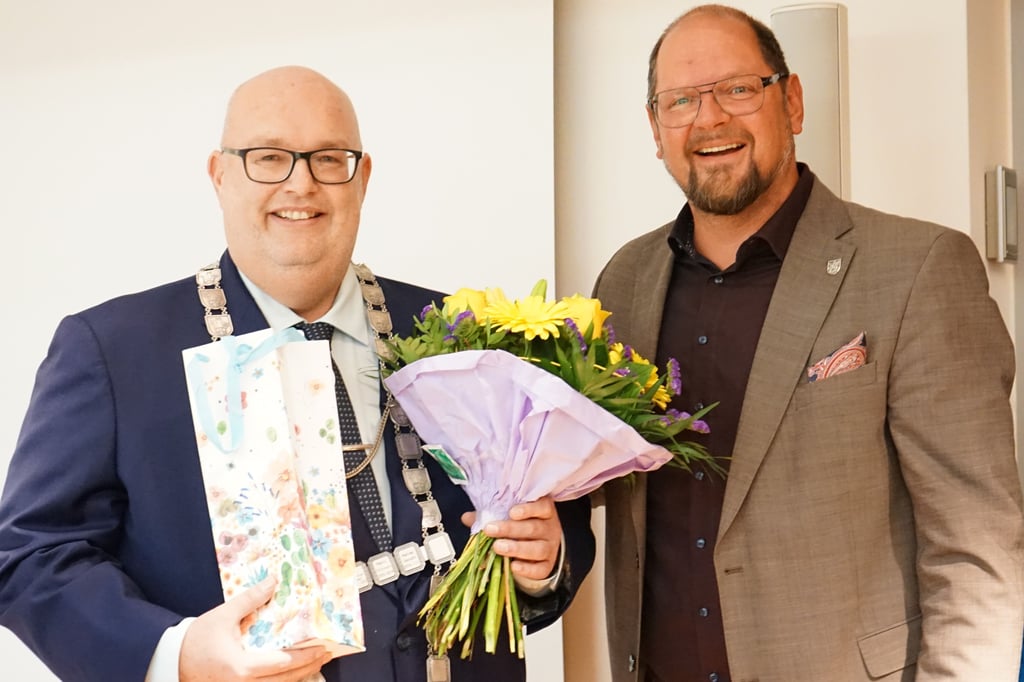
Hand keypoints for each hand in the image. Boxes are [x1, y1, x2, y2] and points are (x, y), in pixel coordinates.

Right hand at [179, 578, 332, 681]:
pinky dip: (283, 680)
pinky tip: (293, 671)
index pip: (284, 663)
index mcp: (242, 667)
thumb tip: (273, 581)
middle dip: (310, 666)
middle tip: (327, 652)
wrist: (171, 662)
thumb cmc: (195, 641)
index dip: (306, 655)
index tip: (323, 646)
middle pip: (287, 679)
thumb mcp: (223, 616)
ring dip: (300, 675)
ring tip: (316, 661)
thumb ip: (250, 600)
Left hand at [463, 496, 561, 579]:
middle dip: (511, 529)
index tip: (511, 512)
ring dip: (517, 548)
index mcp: (543, 511)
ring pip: (538, 548)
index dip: (528, 509)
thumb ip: (490, 515)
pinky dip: (527, 569)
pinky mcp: (547, 565)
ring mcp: (550, 547)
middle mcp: (550, 528)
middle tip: (490, 530)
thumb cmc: (522, 526)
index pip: (542, 506)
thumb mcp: (509, 517)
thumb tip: (467, 517)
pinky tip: (513, 566)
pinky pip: (540, 569)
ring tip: (498, 547)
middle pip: (534, 528)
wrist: (539, 547)